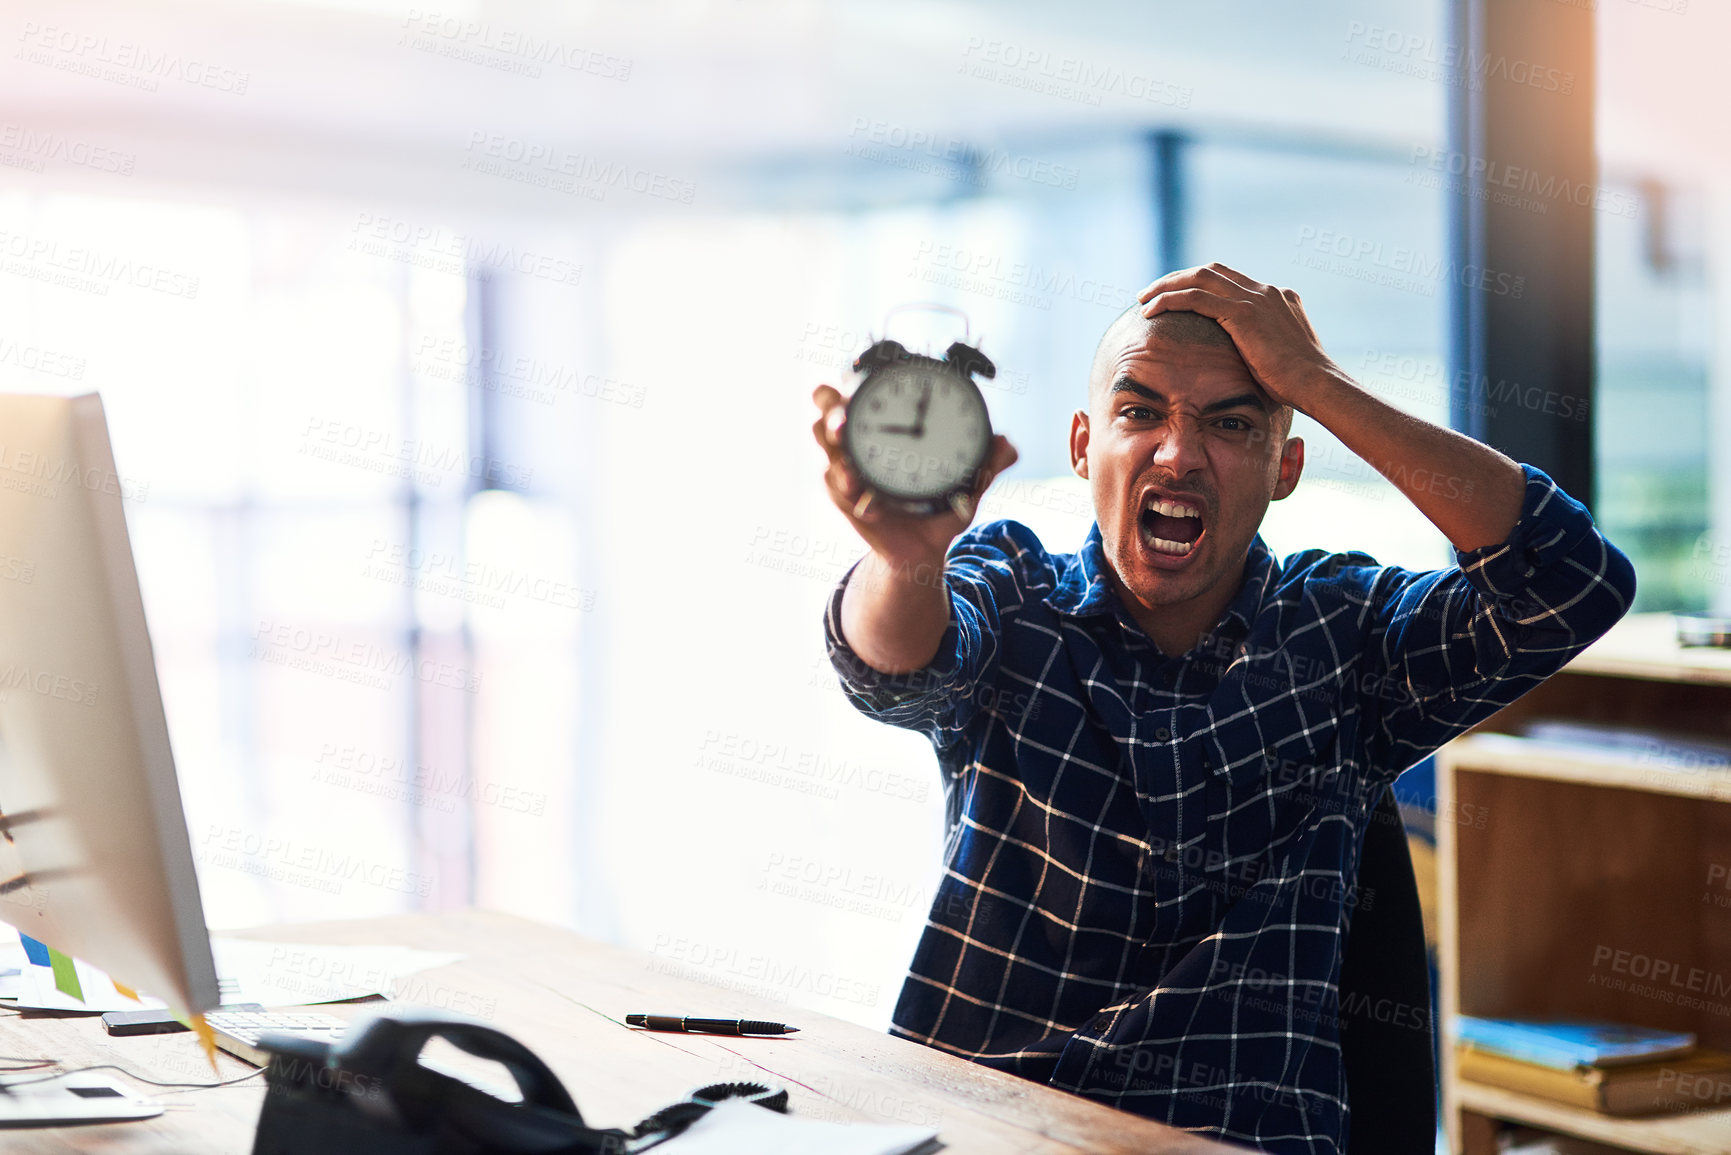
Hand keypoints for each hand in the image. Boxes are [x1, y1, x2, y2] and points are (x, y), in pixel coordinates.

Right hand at [812, 384, 1016, 569]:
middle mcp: (860, 439)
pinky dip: (848, 485)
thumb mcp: (966, 484)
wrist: (923, 549)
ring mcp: (848, 466)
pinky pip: (836, 484)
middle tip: (846, 411)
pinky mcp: (845, 497)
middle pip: (827, 403)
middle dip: (830, 400)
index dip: (856, 372)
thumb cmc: (939, 506)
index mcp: (886, 424)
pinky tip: (865, 497)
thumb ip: (985, 464)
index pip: (861, 386)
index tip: (872, 367)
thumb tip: (1008, 446)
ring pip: (823, 439)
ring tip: (847, 446)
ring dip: (832, 439)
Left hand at [1137, 263, 1345, 412]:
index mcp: (1277, 297)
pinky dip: (1170, 299)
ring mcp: (1256, 298)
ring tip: (1143, 299)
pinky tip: (1150, 311)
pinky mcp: (1243, 312)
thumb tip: (1250, 361)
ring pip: (1199, 278)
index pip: (1230, 279)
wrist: (1316, 384)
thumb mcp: (1281, 358)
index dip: (1200, 284)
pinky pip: (1195, 297)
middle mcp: (1266, 291)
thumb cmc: (1300, 384)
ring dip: (1167, 286)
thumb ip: (1265, 348)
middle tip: (1151, 292)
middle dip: (1178, 278)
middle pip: (1211, 271)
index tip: (1177, 295)